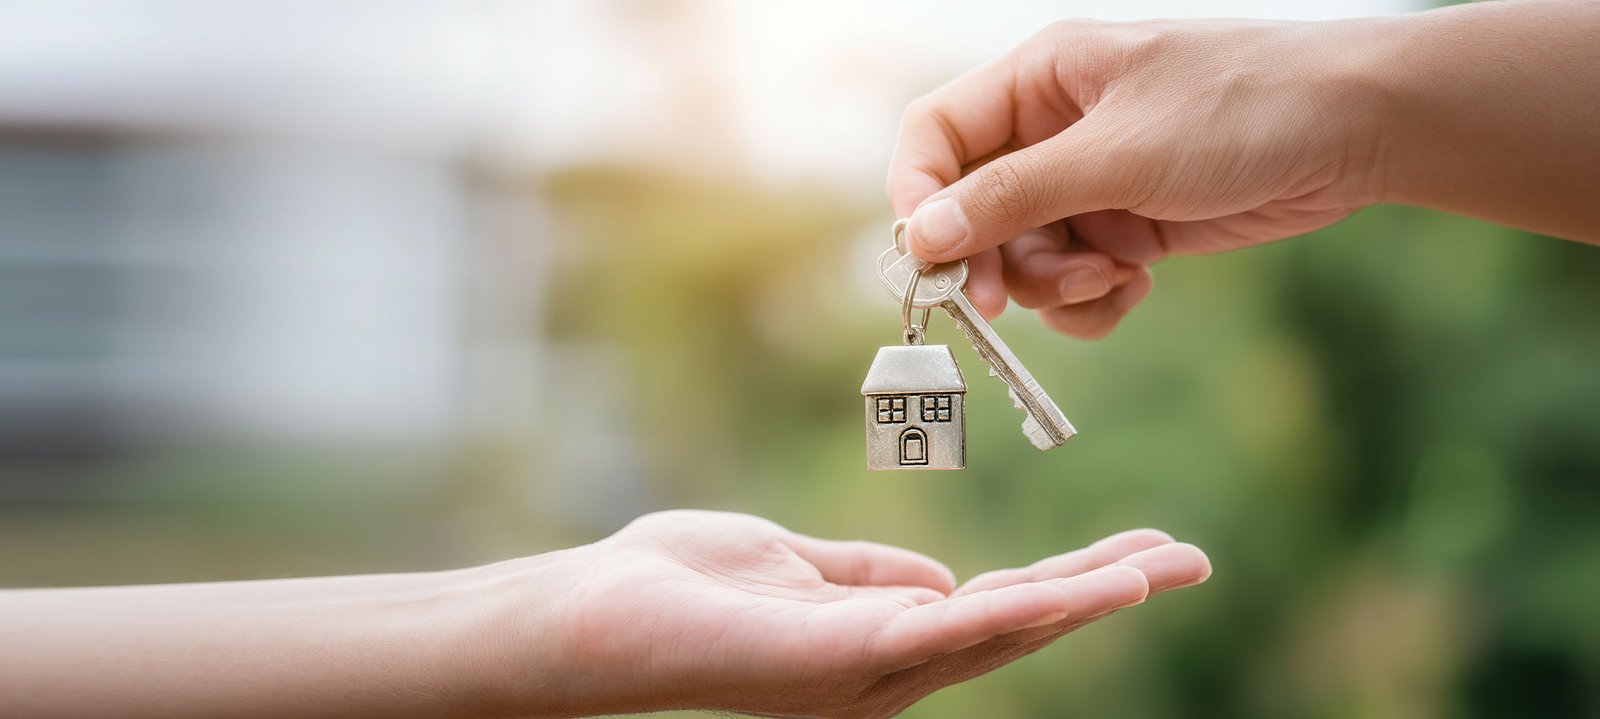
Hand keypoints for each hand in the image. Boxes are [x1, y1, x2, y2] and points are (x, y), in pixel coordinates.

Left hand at [494, 510, 1209, 717]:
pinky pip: (947, 627)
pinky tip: (1079, 586)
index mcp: (882, 640)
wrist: (595, 614)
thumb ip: (868, 574)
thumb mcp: (796, 565)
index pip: (998, 606)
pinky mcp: (842, 658)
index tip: (1141, 549)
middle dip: (1106, 589)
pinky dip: (1022, 609)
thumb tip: (943, 578)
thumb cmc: (682, 587)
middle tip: (1191, 556)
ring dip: (1086, 599)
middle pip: (1019, 623)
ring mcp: (869, 670)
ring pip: (1001, 631)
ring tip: (1161, 567)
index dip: (1072, 580)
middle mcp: (889, 667)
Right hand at [888, 17, 1388, 338]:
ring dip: (1052, 285)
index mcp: (1038, 80)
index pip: (936, 136)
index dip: (917, 197)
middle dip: (989, 260)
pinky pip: (1073, 282)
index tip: (930, 258)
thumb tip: (922, 237)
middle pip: (971, 210)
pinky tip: (1135, 287)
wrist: (1355, 132)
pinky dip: (1091, 299)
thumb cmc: (1240, 108)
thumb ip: (1015, 196)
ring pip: (1021, 257)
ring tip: (1111, 278)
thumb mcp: (1118, 152)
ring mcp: (1090, 184)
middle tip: (996, 307)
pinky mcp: (1127, 229)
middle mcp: (1053, 131)